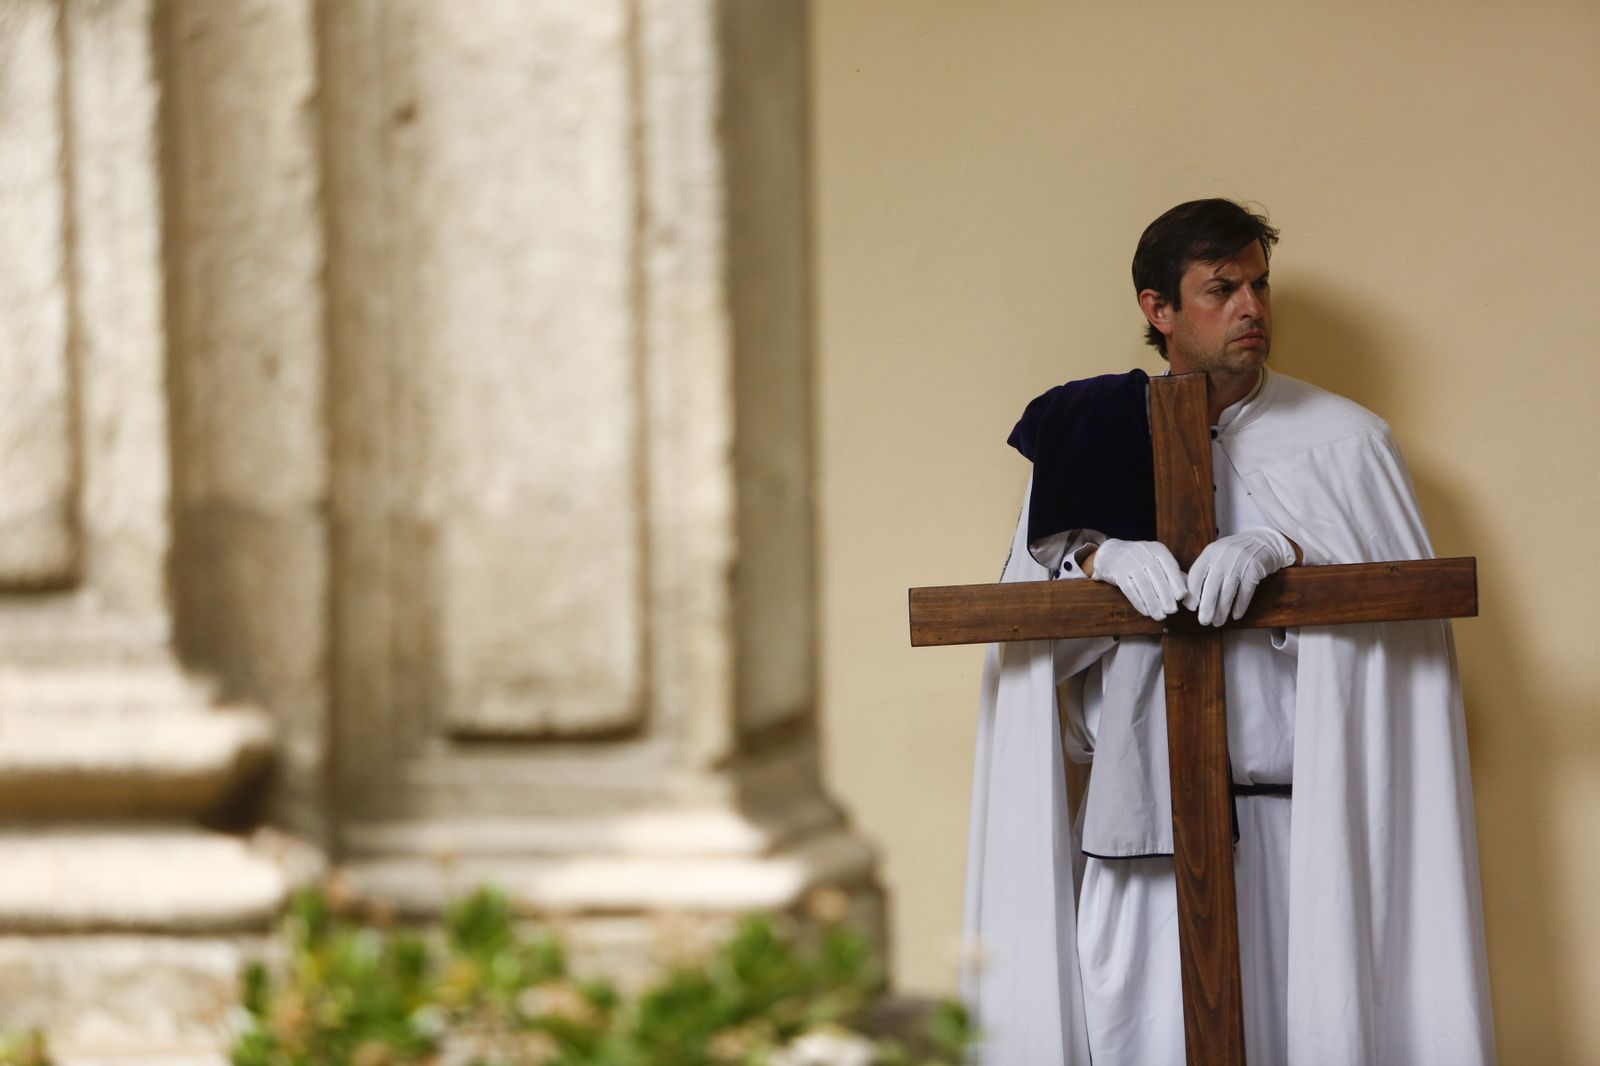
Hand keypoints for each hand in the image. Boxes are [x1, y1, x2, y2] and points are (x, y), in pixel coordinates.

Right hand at [1089, 539, 1187, 620]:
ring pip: (1144, 585)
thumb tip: (1190, 595)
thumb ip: (1174, 575)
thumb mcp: (1157, 562)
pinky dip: (1139, 602)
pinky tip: (1146, 611)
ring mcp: (1129, 561)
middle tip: (1172, 611)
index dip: (1176, 582)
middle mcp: (1143, 552)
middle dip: (1166, 596)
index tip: (1181, 597)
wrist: (1110, 553)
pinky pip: (1129, 589)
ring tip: (1159, 616)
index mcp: (1157, 549)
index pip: (1170, 566)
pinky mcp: (1117, 571)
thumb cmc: (1140, 561)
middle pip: (1157, 577)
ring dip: (1153, 603)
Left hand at [1183, 528, 1297, 626]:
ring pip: (1227, 593)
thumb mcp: (1217, 554)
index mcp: (1209, 553)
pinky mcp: (1254, 570)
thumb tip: (1191, 596)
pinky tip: (1235, 616)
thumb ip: (1205, 570)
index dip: (1192, 594)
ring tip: (1217, 622)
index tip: (1191, 607)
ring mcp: (1239, 564)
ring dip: (1222, 611)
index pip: (1195, 575)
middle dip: (1206, 607)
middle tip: (1203, 621)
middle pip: (1210, 587)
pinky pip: (1245, 593)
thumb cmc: (1236, 552)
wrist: (1265, 541)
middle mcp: (1222, 558)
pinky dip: (1240, 606)